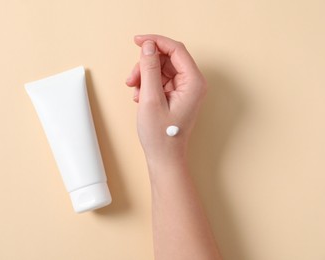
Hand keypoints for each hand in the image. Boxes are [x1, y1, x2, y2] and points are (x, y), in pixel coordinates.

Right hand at [126, 34, 206, 161]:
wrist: (164, 157)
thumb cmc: (161, 135)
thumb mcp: (151, 99)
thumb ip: (149, 69)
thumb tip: (148, 47)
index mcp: (193, 82)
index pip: (176, 49)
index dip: (156, 41)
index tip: (138, 40)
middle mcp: (192, 83)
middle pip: (167, 59)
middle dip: (146, 65)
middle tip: (132, 78)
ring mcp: (185, 89)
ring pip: (161, 69)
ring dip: (145, 76)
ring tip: (136, 92)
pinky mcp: (177, 95)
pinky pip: (160, 80)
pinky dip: (148, 85)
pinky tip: (140, 97)